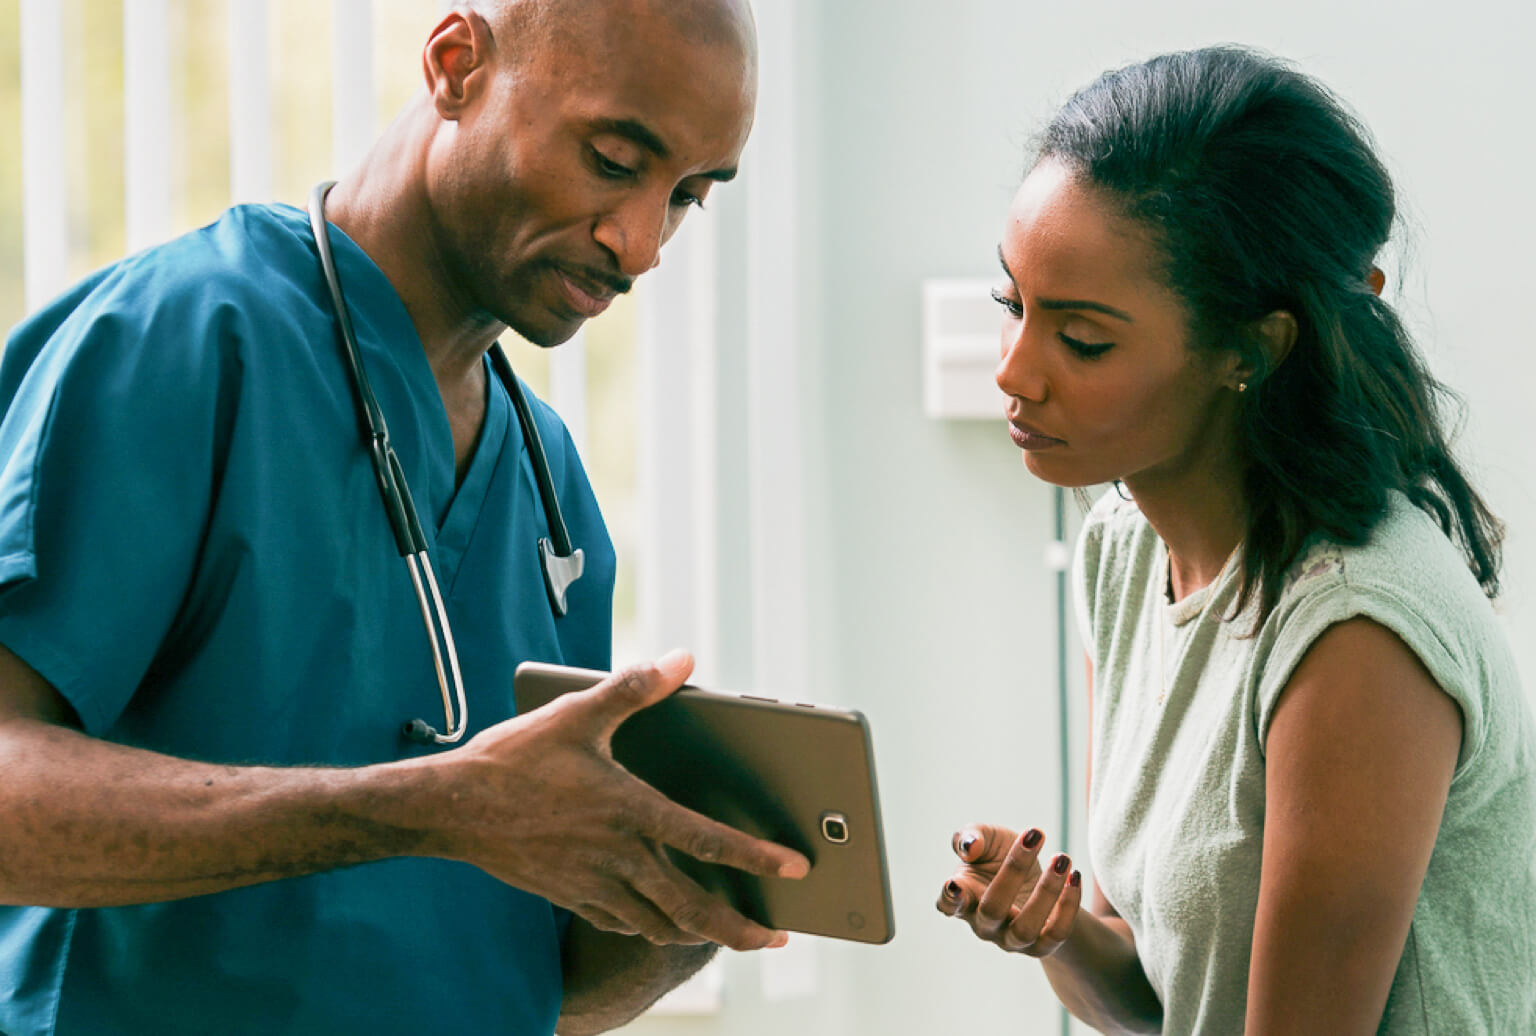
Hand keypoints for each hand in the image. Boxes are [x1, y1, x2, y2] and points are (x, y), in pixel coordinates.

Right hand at [434, 650, 809, 951]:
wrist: (448, 808)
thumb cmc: (513, 758)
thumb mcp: (576, 712)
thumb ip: (635, 687)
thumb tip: (683, 660)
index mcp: (629, 810)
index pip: (708, 841)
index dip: (757, 858)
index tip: (795, 871)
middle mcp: (617, 856)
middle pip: (693, 908)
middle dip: (741, 930)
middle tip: (776, 938)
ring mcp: (592, 884)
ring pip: (659, 926)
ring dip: (699, 934)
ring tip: (730, 934)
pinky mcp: (570, 896)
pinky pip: (622, 925)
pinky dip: (652, 930)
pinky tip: (662, 925)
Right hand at [936, 823, 1081, 957]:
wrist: (1032, 880)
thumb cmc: (999, 856)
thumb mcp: (986, 838)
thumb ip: (972, 837)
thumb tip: (970, 847)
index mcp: (964, 898)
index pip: (949, 905)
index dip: (949, 898)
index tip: (954, 884)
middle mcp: (985, 925)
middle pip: (992, 909)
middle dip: (1013, 871)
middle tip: (1034, 837)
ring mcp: (1012, 940)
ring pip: (1026, 928)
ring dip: (1047, 891)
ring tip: (1062, 858)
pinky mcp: (1041, 946)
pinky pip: (1057, 933)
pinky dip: (1068, 906)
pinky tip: (1074, 876)